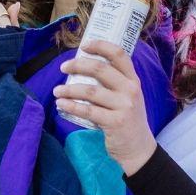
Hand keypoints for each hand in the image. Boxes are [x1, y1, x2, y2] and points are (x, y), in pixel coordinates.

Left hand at [53, 39, 155, 173]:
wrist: (138, 148)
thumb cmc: (128, 119)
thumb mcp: (128, 97)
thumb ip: (113, 83)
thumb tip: (83, 67)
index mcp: (133, 80)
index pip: (119, 55)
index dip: (101, 46)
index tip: (84, 46)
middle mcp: (130, 90)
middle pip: (100, 69)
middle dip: (78, 65)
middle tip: (63, 68)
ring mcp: (124, 106)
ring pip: (90, 91)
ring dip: (69, 89)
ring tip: (57, 90)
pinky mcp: (115, 122)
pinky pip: (88, 110)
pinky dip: (71, 106)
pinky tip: (61, 104)